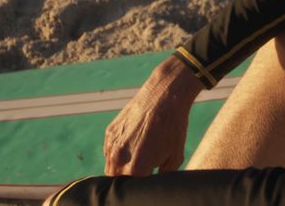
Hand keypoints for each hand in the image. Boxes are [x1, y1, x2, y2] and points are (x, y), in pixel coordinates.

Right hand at [103, 55, 203, 175]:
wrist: (164, 95)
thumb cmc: (173, 127)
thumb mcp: (175, 157)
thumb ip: (163, 176)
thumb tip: (156, 183)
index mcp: (137, 169)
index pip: (133, 189)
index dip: (141, 187)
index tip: (147, 182)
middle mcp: (120, 158)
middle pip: (118, 181)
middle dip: (128, 180)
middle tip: (142, 172)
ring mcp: (112, 144)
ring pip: (110, 167)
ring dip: (120, 168)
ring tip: (137, 159)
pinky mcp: (110, 132)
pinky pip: (109, 152)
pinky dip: (117, 153)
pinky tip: (132, 144)